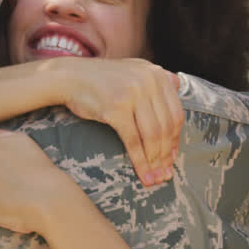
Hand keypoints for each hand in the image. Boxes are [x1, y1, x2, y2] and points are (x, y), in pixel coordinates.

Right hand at [54, 58, 182, 186]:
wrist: (69, 77)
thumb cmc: (101, 79)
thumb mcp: (132, 69)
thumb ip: (155, 76)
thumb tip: (179, 84)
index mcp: (156, 74)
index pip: (175, 113)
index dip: (175, 139)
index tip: (172, 157)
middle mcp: (148, 82)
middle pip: (166, 126)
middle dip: (167, 154)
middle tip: (166, 173)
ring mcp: (132, 94)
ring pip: (153, 136)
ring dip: (156, 161)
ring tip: (156, 178)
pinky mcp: (116, 109)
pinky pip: (134, 141)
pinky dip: (141, 161)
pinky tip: (144, 175)